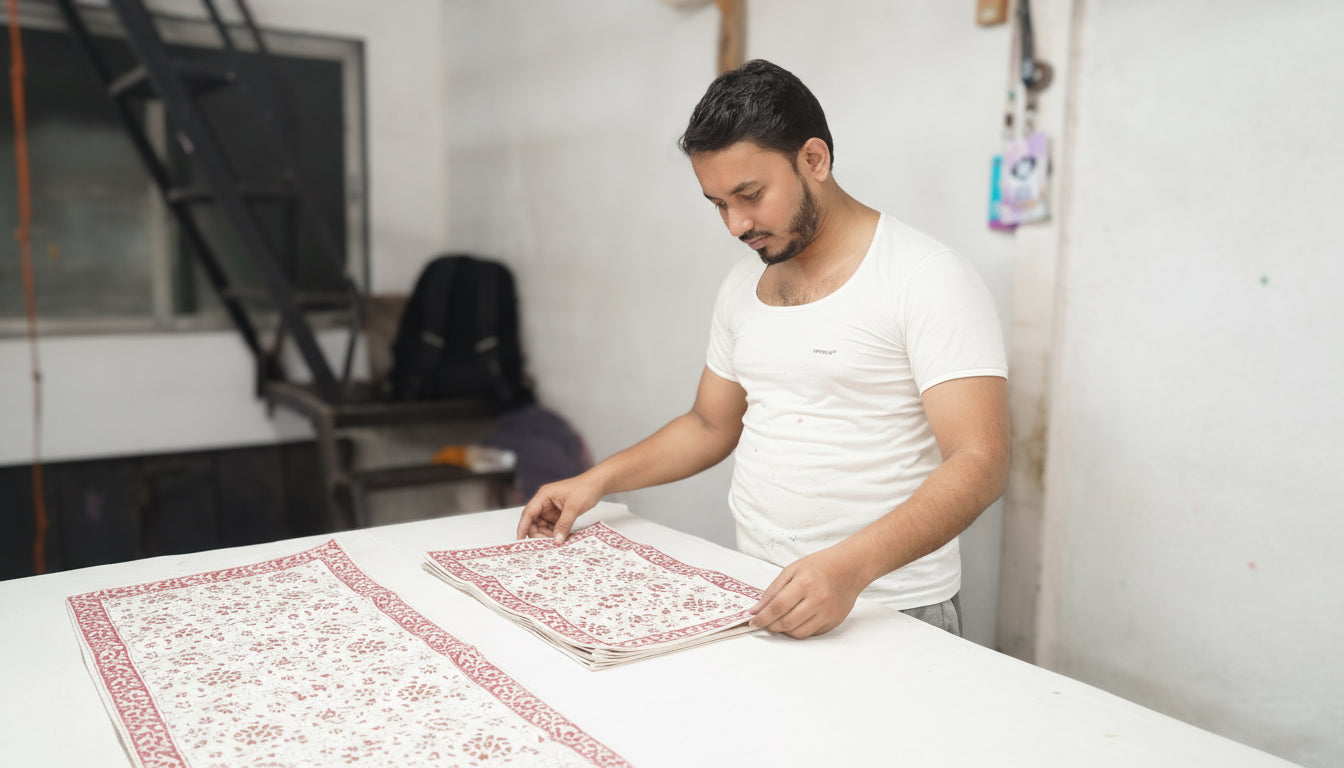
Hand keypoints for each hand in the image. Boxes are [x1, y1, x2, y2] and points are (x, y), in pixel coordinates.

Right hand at [515, 474, 603, 542]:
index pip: (528, 513)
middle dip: (538, 534)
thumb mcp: (573, 508)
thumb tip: (557, 540)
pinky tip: (559, 539)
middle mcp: (544, 503)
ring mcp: (551, 509)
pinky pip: (552, 527)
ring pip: (542, 526)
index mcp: (544, 496)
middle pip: (534, 522)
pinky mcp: (558, 514)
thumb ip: (564, 525)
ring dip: (546, 535)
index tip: (520, 540)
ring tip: (555, 543)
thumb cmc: (585, 489)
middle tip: (545, 545)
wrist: (597, 485)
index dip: (522, 527)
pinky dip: (554, 534)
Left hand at [748, 546, 866, 638]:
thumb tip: (757, 609)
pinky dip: (799, 629)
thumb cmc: (820, 566)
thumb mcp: (792, 570)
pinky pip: (810, 633)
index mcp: (805, 583)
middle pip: (786, 623)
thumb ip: (773, 590)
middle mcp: (817, 600)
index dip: (762, 617)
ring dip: (784, 630)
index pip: (777, 607)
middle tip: (764, 622)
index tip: (753, 621)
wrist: (849, 568)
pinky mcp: (833, 621)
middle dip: (770, 625)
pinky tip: (796, 619)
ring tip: (779, 621)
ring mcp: (827, 613)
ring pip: (798, 633)